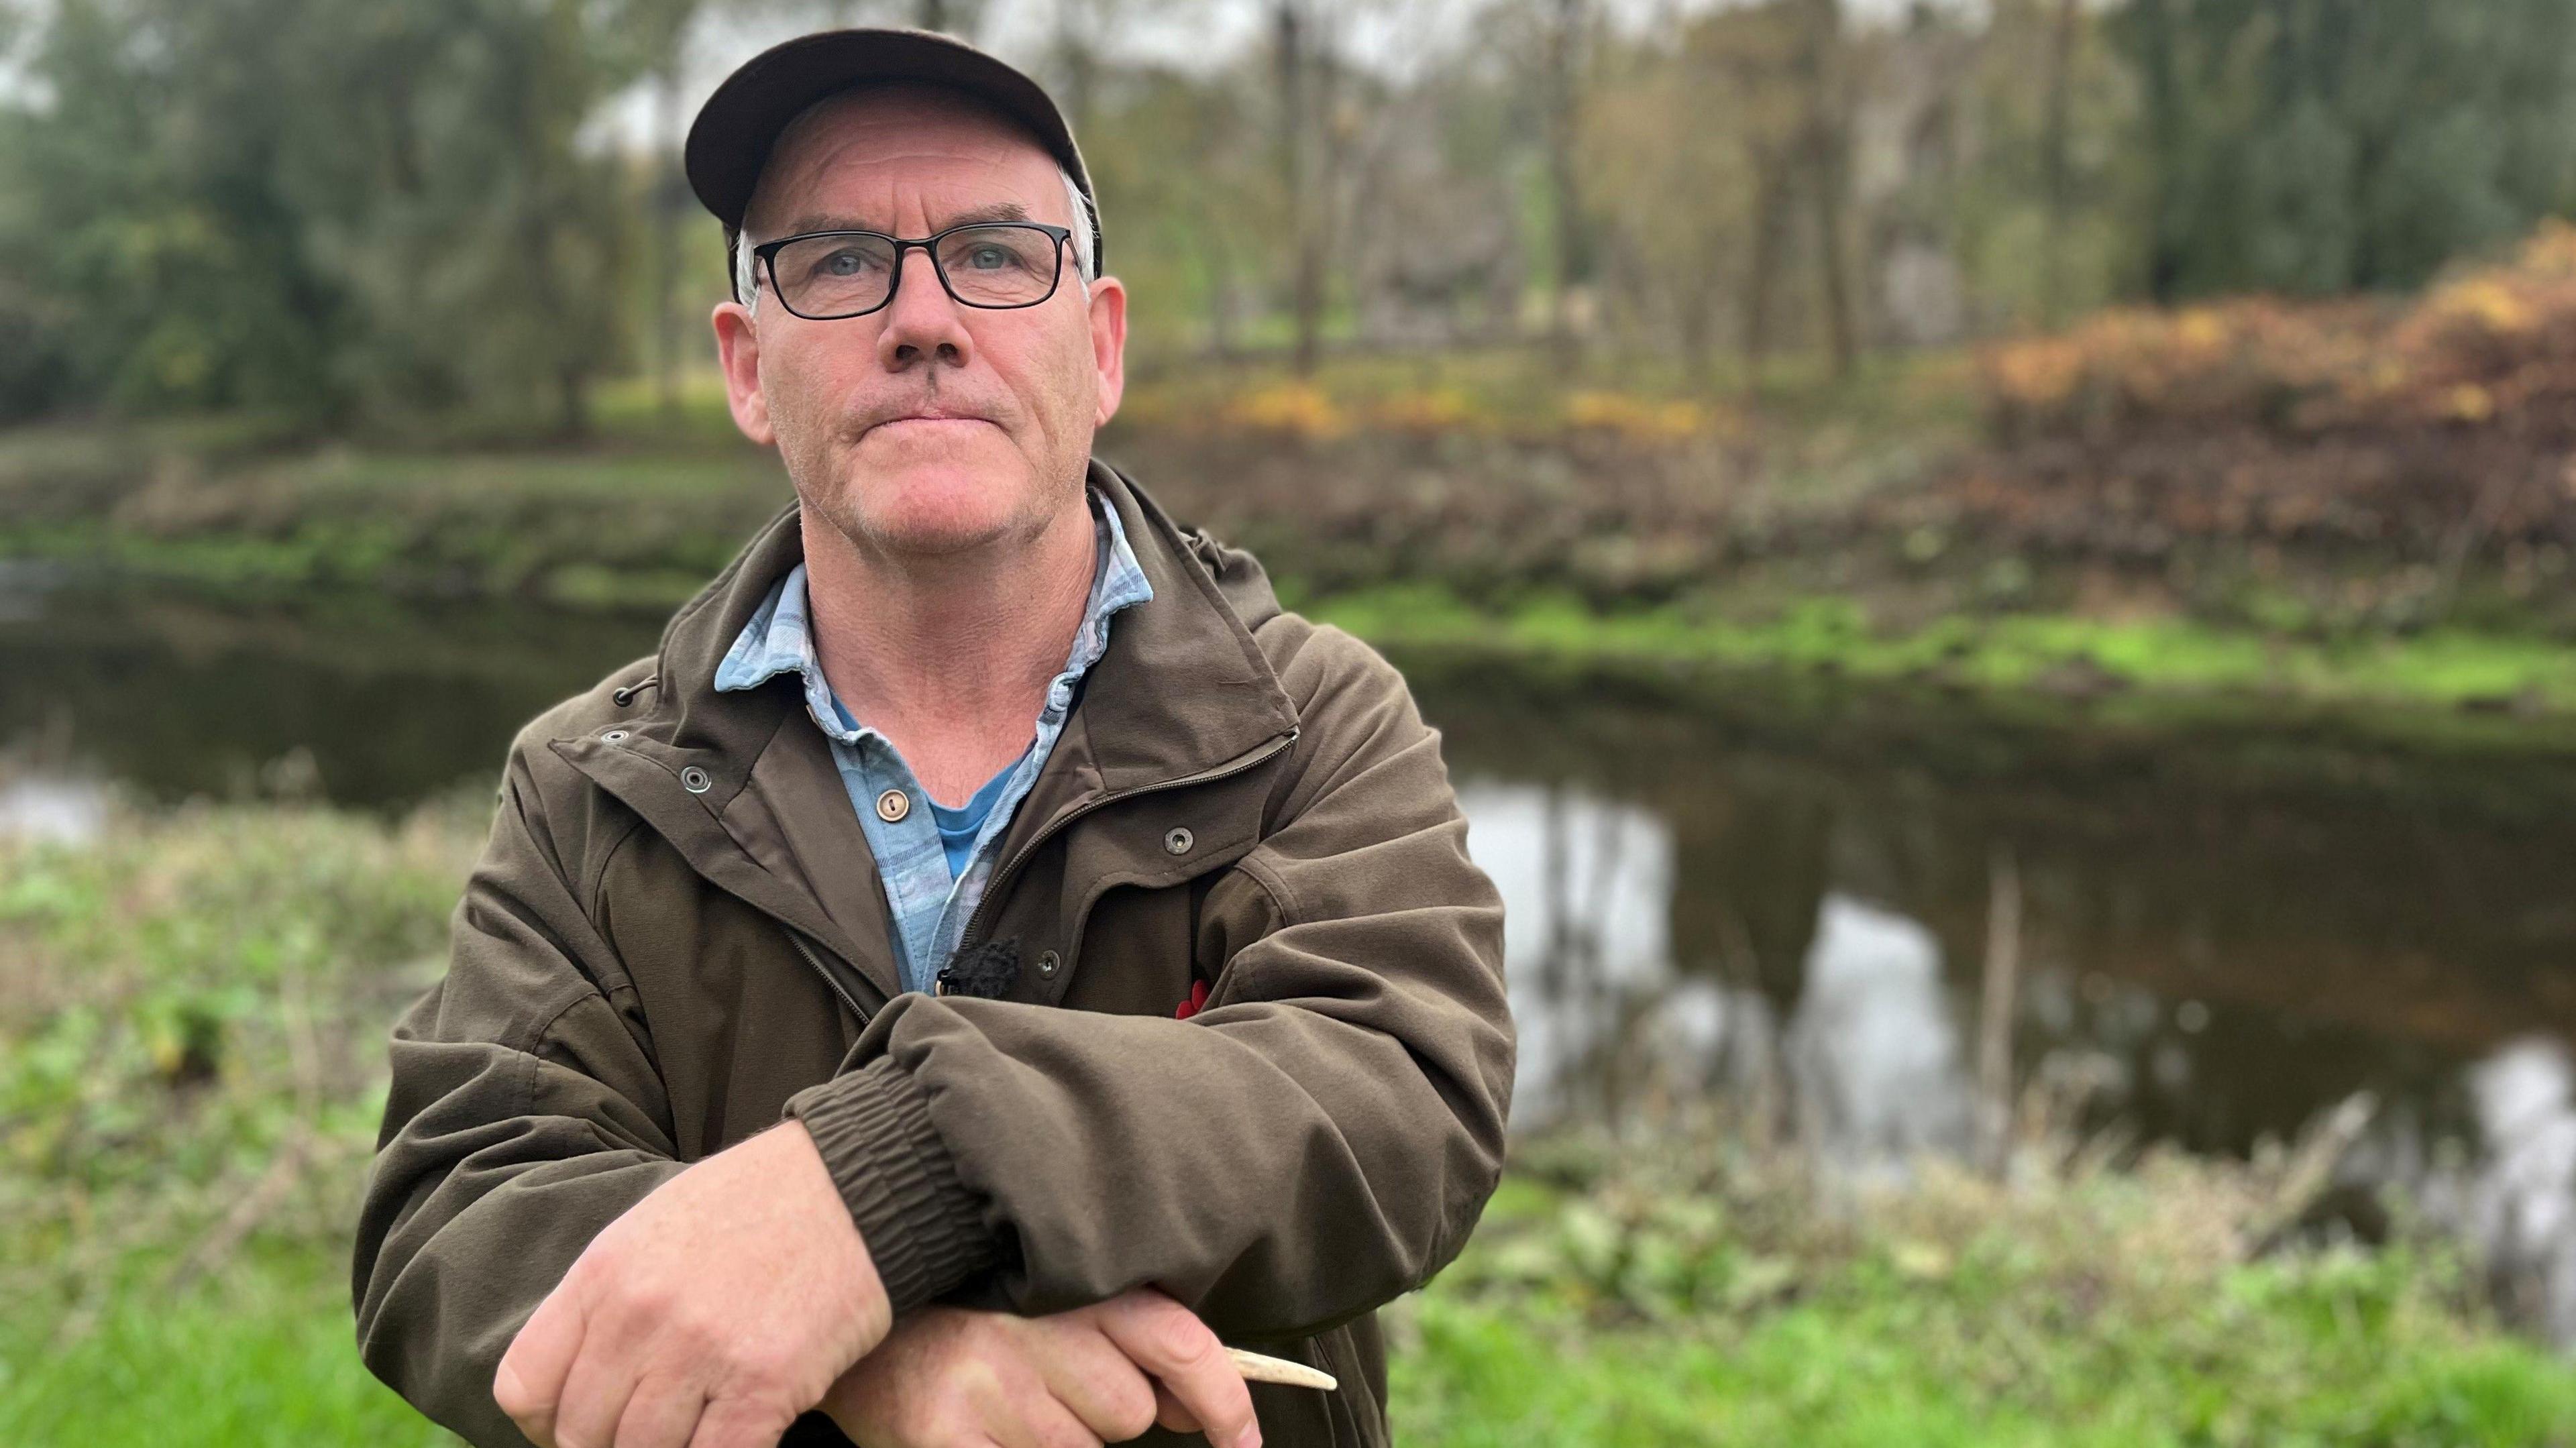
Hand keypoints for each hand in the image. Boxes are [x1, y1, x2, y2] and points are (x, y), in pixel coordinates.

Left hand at [494, 1120, 891, 1447]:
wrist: (856, 1184)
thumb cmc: (758, 1206)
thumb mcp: (654, 1228)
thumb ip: (606, 1300)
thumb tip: (574, 1384)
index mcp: (604, 1273)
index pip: (525, 1388)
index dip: (548, 1426)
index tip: (581, 1428)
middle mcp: (640, 1314)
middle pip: (583, 1435)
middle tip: (651, 1435)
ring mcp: (701, 1351)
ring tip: (700, 1429)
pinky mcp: (764, 1382)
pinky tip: (743, 1434)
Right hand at [820, 1286, 1261, 1447]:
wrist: (845, 1312)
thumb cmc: (963, 1310)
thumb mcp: (1047, 1302)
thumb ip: (1123, 1341)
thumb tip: (1194, 1406)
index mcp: (1070, 1283)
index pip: (1179, 1342)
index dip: (1226, 1401)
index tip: (1245, 1441)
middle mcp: (1033, 1325)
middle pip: (1130, 1413)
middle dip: (1107, 1415)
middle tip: (1047, 1385)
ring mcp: (986, 1380)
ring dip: (1055, 1442)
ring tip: (1002, 1402)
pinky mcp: (943, 1431)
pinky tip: (980, 1429)